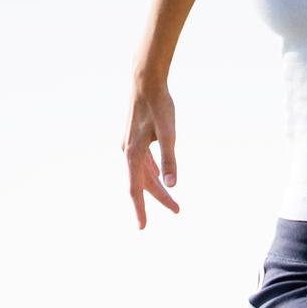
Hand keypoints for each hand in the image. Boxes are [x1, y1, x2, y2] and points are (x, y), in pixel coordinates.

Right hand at [123, 77, 178, 229]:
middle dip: (160, 198)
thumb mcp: (168, 133)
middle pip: (143, 183)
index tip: (142, 228)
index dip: (140, 210)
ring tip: (173, 201)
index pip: (136, 189)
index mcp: (133, 153)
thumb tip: (172, 185)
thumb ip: (170, 159)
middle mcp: (128, 151)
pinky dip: (153, 173)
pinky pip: (144, 162)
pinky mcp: (136, 138)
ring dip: (157, 187)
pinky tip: (160, 177)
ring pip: (144, 173)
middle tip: (178, 211)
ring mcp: (130, 145)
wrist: (145, 79)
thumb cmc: (158, 103)